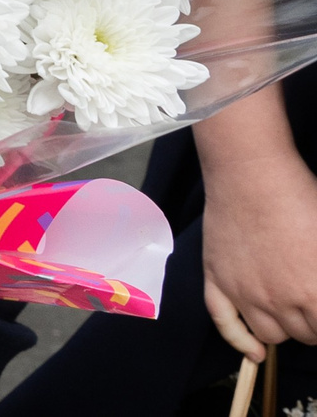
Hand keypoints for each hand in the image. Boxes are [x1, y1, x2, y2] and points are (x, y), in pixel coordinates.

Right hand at [202, 143, 316, 358]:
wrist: (252, 174)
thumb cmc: (301, 199)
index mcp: (316, 293)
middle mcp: (280, 301)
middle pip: (305, 335)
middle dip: (313, 323)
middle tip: (312, 303)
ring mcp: (244, 292)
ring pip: (270, 334)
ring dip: (284, 328)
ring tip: (290, 311)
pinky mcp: (218, 280)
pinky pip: (224, 323)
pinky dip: (239, 341)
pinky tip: (255, 351)